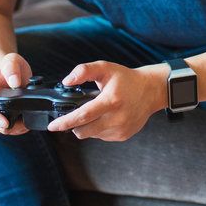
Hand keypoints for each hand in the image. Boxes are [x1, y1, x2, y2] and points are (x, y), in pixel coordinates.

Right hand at [0, 52, 32, 134]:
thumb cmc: (10, 66)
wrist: (10, 70)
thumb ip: (12, 69)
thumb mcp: (12, 61)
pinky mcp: (0, 116)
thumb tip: (15, 83)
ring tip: (25, 125)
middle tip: (21, 126)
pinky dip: (15, 129)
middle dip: (4, 127)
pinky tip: (25, 125)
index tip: (5, 123)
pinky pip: (4, 128)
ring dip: (11, 130)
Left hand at [47, 61, 166, 140]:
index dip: (65, 122)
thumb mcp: (105, 68)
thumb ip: (84, 71)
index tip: (53, 126)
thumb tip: (67, 81)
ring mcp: (120, 129)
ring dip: (87, 126)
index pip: (83, 116)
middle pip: (84, 130)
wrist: (151, 90)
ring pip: (91, 135)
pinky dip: (99, 129)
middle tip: (77, 113)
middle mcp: (117, 118)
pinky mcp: (123, 135)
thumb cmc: (127, 79)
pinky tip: (107, 117)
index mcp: (111, 100)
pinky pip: (102, 137)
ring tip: (97, 112)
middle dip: (74, 125)